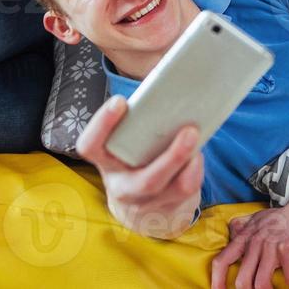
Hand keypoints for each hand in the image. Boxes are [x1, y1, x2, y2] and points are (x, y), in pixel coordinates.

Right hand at [77, 97, 204, 238]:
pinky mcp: (168, 209)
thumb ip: (136, 121)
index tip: (119, 101)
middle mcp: (122, 187)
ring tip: (197, 137)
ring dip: (191, 163)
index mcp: (105, 162)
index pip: (90, 146)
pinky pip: (187, 192)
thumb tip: (164, 79)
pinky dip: (196, 170)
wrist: (138, 207)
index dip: (102, 124)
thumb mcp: (125, 144)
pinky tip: (198, 155)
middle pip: (146, 181)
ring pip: (174, 189)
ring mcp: (146, 203)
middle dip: (172, 157)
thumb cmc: (134, 159)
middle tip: (190, 130)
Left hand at [211, 203, 288, 288]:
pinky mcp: (287, 249)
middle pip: (242, 279)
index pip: (221, 260)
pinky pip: (288, 276)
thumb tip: (231, 235)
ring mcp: (271, 246)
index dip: (216, 280)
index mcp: (244, 237)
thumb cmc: (281, 216)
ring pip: (261, 282)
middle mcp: (255, 242)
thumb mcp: (256, 217)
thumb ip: (242, 227)